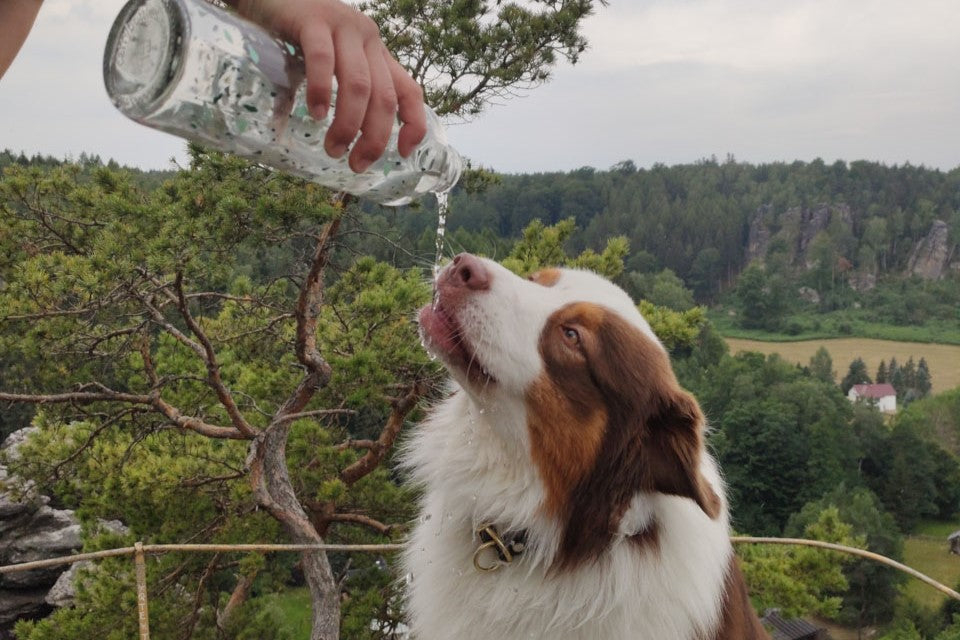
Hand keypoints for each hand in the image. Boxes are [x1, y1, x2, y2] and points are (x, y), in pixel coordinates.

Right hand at [233, 0, 426, 172]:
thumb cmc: (298, 33)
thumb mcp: (333, 60)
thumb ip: (343, 88)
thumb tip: (346, 141)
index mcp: (377, 52)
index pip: (409, 90)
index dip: (414, 123)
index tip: (402, 154)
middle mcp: (368, 38)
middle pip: (383, 98)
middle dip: (373, 138)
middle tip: (355, 164)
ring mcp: (343, 26)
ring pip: (358, 85)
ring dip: (348, 124)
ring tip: (333, 148)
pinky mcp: (313, 19)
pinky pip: (323, 60)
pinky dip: (322, 90)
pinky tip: (317, 113)